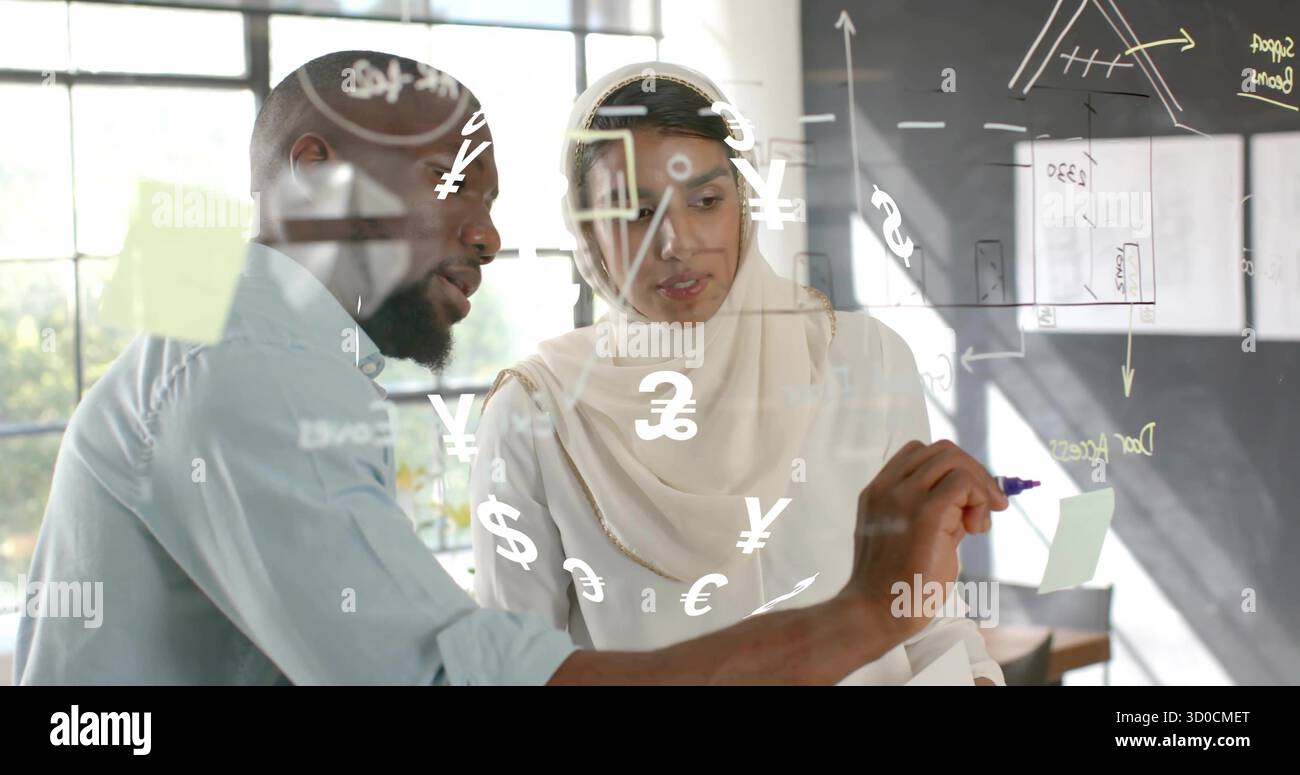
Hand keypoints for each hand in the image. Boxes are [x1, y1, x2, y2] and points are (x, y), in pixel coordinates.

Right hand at [841, 440, 1008, 639]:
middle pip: (942, 450)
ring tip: (978, 523)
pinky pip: (964, 482)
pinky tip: (976, 529)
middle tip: (987, 507)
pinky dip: (980, 499)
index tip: (967, 499)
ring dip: (979, 486)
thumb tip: (973, 498)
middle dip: (973, 472)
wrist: (877, 611)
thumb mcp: (909, 535)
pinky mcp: (927, 513)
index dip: (951, 468)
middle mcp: (887, 487)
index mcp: (879, 491)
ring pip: (955, 460)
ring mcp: (904, 497)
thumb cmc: (896, 582)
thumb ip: (934, 511)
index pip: (918, 452)